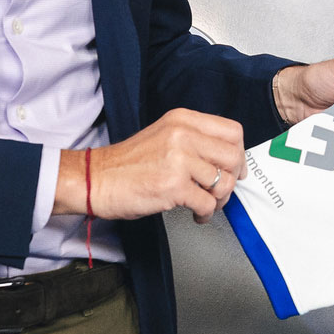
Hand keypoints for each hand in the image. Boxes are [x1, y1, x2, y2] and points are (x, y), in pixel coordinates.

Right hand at [58, 110, 246, 224]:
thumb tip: (226, 158)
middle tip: (221, 190)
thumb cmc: (126, 164)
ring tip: (206, 203)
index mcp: (182, 120)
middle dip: (232, 178)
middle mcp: (183, 135)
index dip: (238, 153)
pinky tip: (195, 214)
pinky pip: (208, 203)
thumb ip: (194, 140)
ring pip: (224, 182)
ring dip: (219, 199)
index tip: (234, 167)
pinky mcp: (174, 186)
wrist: (95, 179)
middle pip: (233, 156)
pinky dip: (205, 214)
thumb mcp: (163, 136)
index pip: (232, 131)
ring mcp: (179, 160)